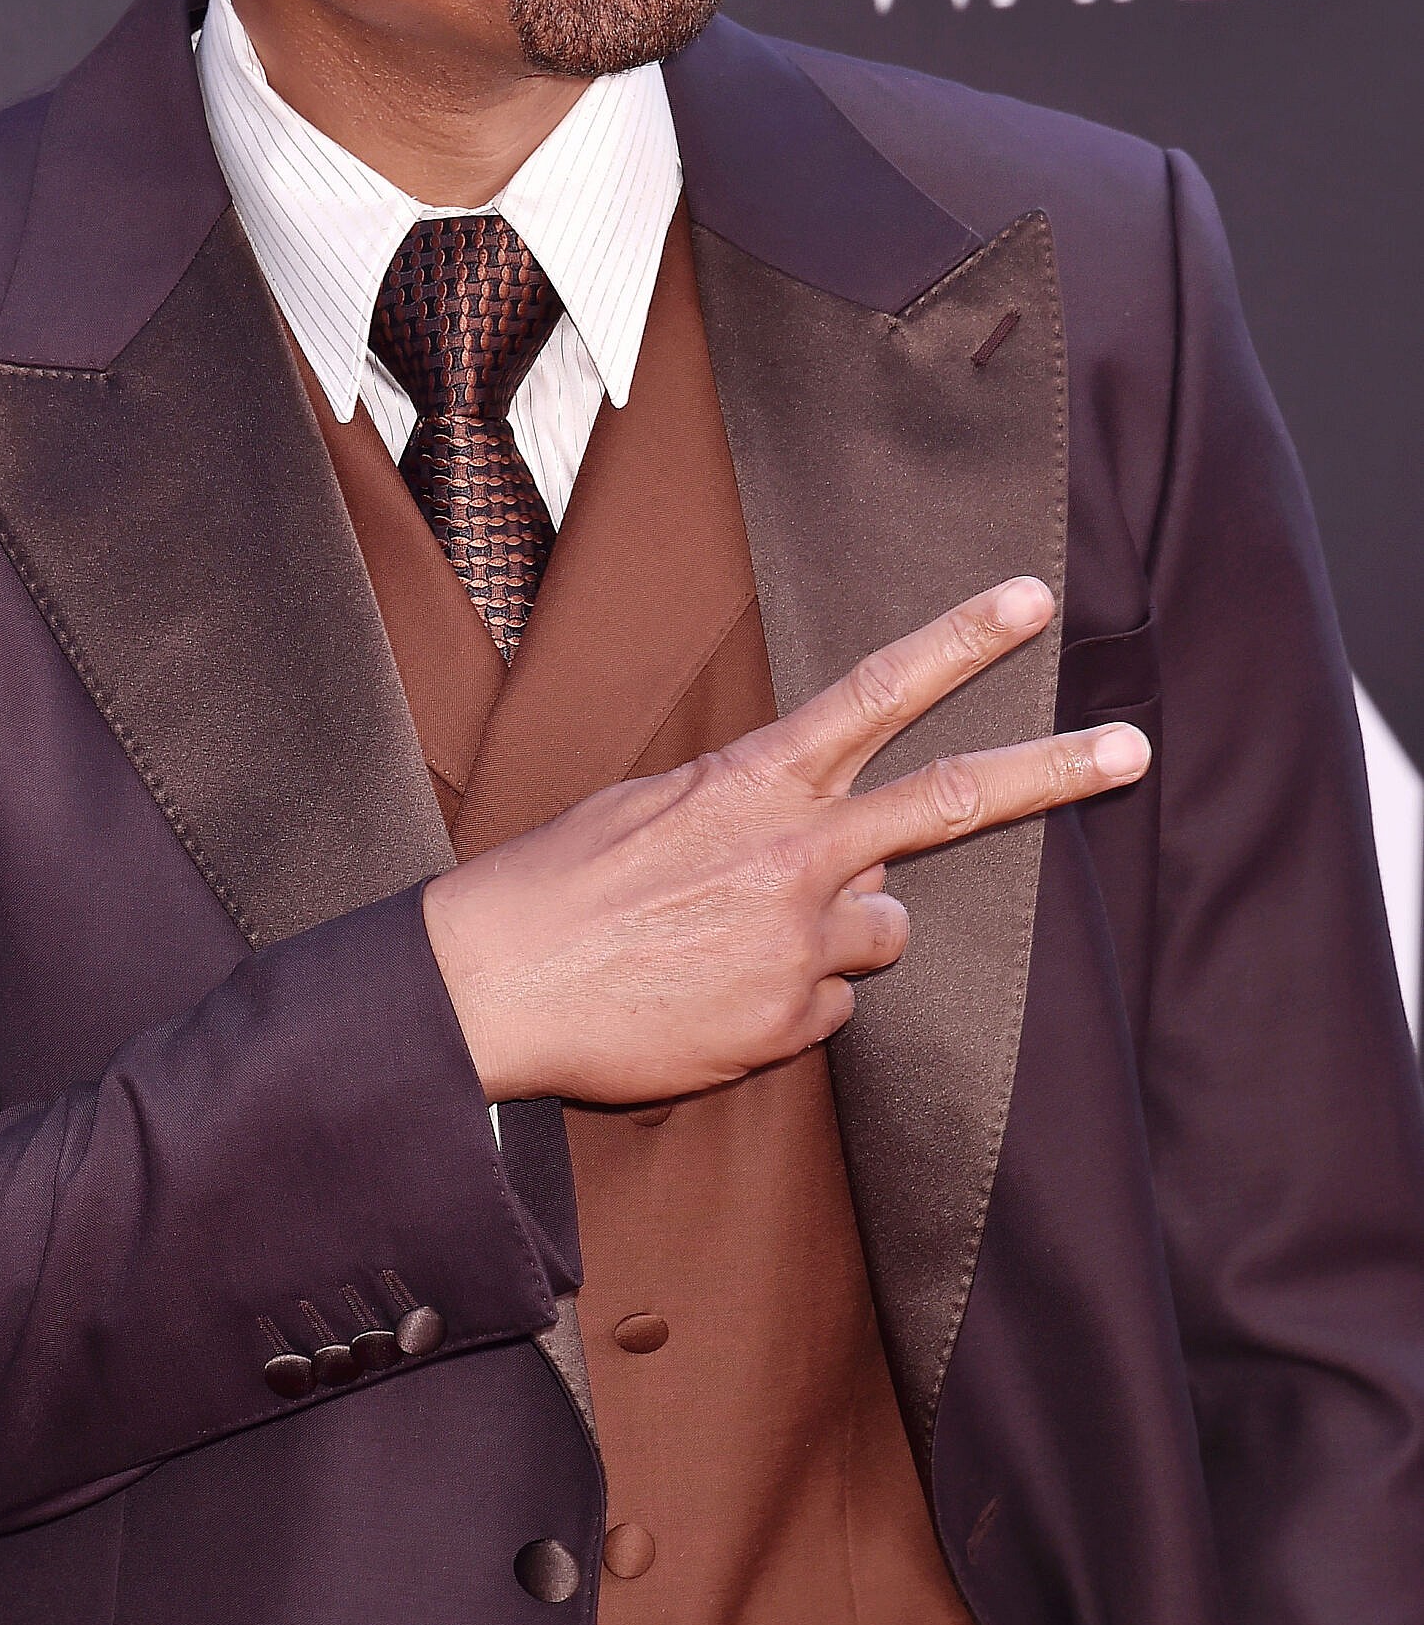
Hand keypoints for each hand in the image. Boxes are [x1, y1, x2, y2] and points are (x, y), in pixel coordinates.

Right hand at [422, 577, 1146, 1104]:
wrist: (491, 988)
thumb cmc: (559, 887)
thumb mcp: (648, 807)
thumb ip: (747, 805)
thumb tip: (813, 826)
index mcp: (756, 781)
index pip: (877, 692)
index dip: (961, 642)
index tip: (1029, 599)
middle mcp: (798, 852)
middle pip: (953, 802)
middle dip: (1055, 772)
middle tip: (1133, 749)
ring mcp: (802, 943)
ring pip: (883, 929)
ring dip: (839, 934)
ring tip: (736, 943)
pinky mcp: (790, 1024)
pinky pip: (832, 1012)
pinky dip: (790, 1005)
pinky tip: (714, 997)